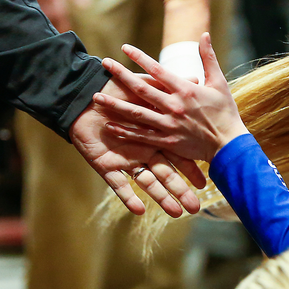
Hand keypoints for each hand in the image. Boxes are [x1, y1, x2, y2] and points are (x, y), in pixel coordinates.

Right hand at [6, 0, 89, 32]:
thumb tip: (85, 6)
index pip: (57, 14)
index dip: (61, 27)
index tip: (66, 38)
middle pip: (42, 16)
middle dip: (49, 28)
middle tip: (55, 42)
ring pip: (30, 11)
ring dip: (37, 22)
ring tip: (41, 36)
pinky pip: (20, 2)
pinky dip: (25, 12)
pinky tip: (28, 19)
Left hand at [70, 77, 208, 215]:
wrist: (82, 96)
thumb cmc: (115, 88)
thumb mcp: (146, 86)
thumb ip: (166, 87)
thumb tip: (193, 76)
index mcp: (153, 136)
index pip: (177, 155)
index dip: (190, 168)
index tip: (206, 182)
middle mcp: (143, 151)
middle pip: (166, 174)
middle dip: (181, 191)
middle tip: (195, 207)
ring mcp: (126, 160)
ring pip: (147, 183)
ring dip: (161, 198)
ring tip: (176, 213)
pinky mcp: (107, 166)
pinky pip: (118, 185)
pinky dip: (128, 197)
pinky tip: (140, 210)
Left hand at [91, 34, 248, 161]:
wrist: (229, 145)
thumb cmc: (225, 113)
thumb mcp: (218, 82)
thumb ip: (208, 58)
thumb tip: (204, 34)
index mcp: (185, 90)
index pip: (157, 70)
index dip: (139, 57)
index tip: (124, 48)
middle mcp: (174, 106)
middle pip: (140, 88)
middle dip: (120, 75)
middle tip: (104, 64)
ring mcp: (169, 125)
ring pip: (136, 113)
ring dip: (115, 104)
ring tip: (97, 96)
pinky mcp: (167, 141)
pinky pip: (141, 136)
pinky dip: (125, 131)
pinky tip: (110, 125)